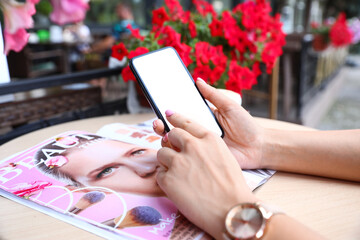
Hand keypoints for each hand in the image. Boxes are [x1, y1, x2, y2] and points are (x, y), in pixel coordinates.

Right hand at [153, 78, 264, 168]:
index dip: (169, 112)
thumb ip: (213, 95)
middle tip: (157, 122)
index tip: (160, 107)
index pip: (182, 115)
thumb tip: (197, 80)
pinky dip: (175, 152)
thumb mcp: (230, 106)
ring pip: (176, 142)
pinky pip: (186, 156)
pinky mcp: (203, 159)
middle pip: (175, 129)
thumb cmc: (246, 125)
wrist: (259, 148)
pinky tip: (170, 146)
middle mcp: (198, 133)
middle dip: (162, 125)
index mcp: (203, 119)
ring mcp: (199, 147)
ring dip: (165, 137)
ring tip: (161, 131)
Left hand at [156, 111, 257, 238]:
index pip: (186, 122)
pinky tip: (178, 188)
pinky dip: (166, 180)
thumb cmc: (232, 186)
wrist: (232, 210)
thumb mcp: (225, 157)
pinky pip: (160, 174)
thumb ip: (206, 147)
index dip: (175, 119)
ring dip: (167, 162)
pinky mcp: (168, 179)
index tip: (168, 116)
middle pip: (170, 134)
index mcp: (209, 139)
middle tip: (175, 152)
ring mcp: (179, 162)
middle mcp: (192, 146)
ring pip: (161, 153)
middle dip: (170, 141)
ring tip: (179, 175)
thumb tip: (187, 145)